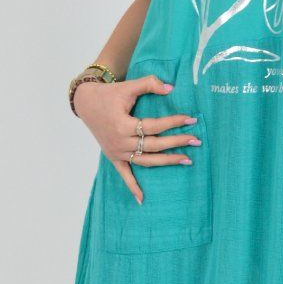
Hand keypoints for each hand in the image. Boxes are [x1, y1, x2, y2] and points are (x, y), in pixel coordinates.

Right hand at [73, 74, 201, 204]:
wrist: (86, 103)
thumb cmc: (109, 94)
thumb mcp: (128, 86)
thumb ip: (150, 84)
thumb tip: (172, 89)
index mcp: (123, 125)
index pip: (155, 126)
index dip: (174, 122)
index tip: (191, 119)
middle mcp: (120, 142)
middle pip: (154, 145)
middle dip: (177, 142)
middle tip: (196, 140)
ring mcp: (117, 152)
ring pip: (146, 161)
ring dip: (166, 162)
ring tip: (187, 160)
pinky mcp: (113, 157)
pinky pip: (124, 174)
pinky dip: (132, 187)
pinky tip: (142, 199)